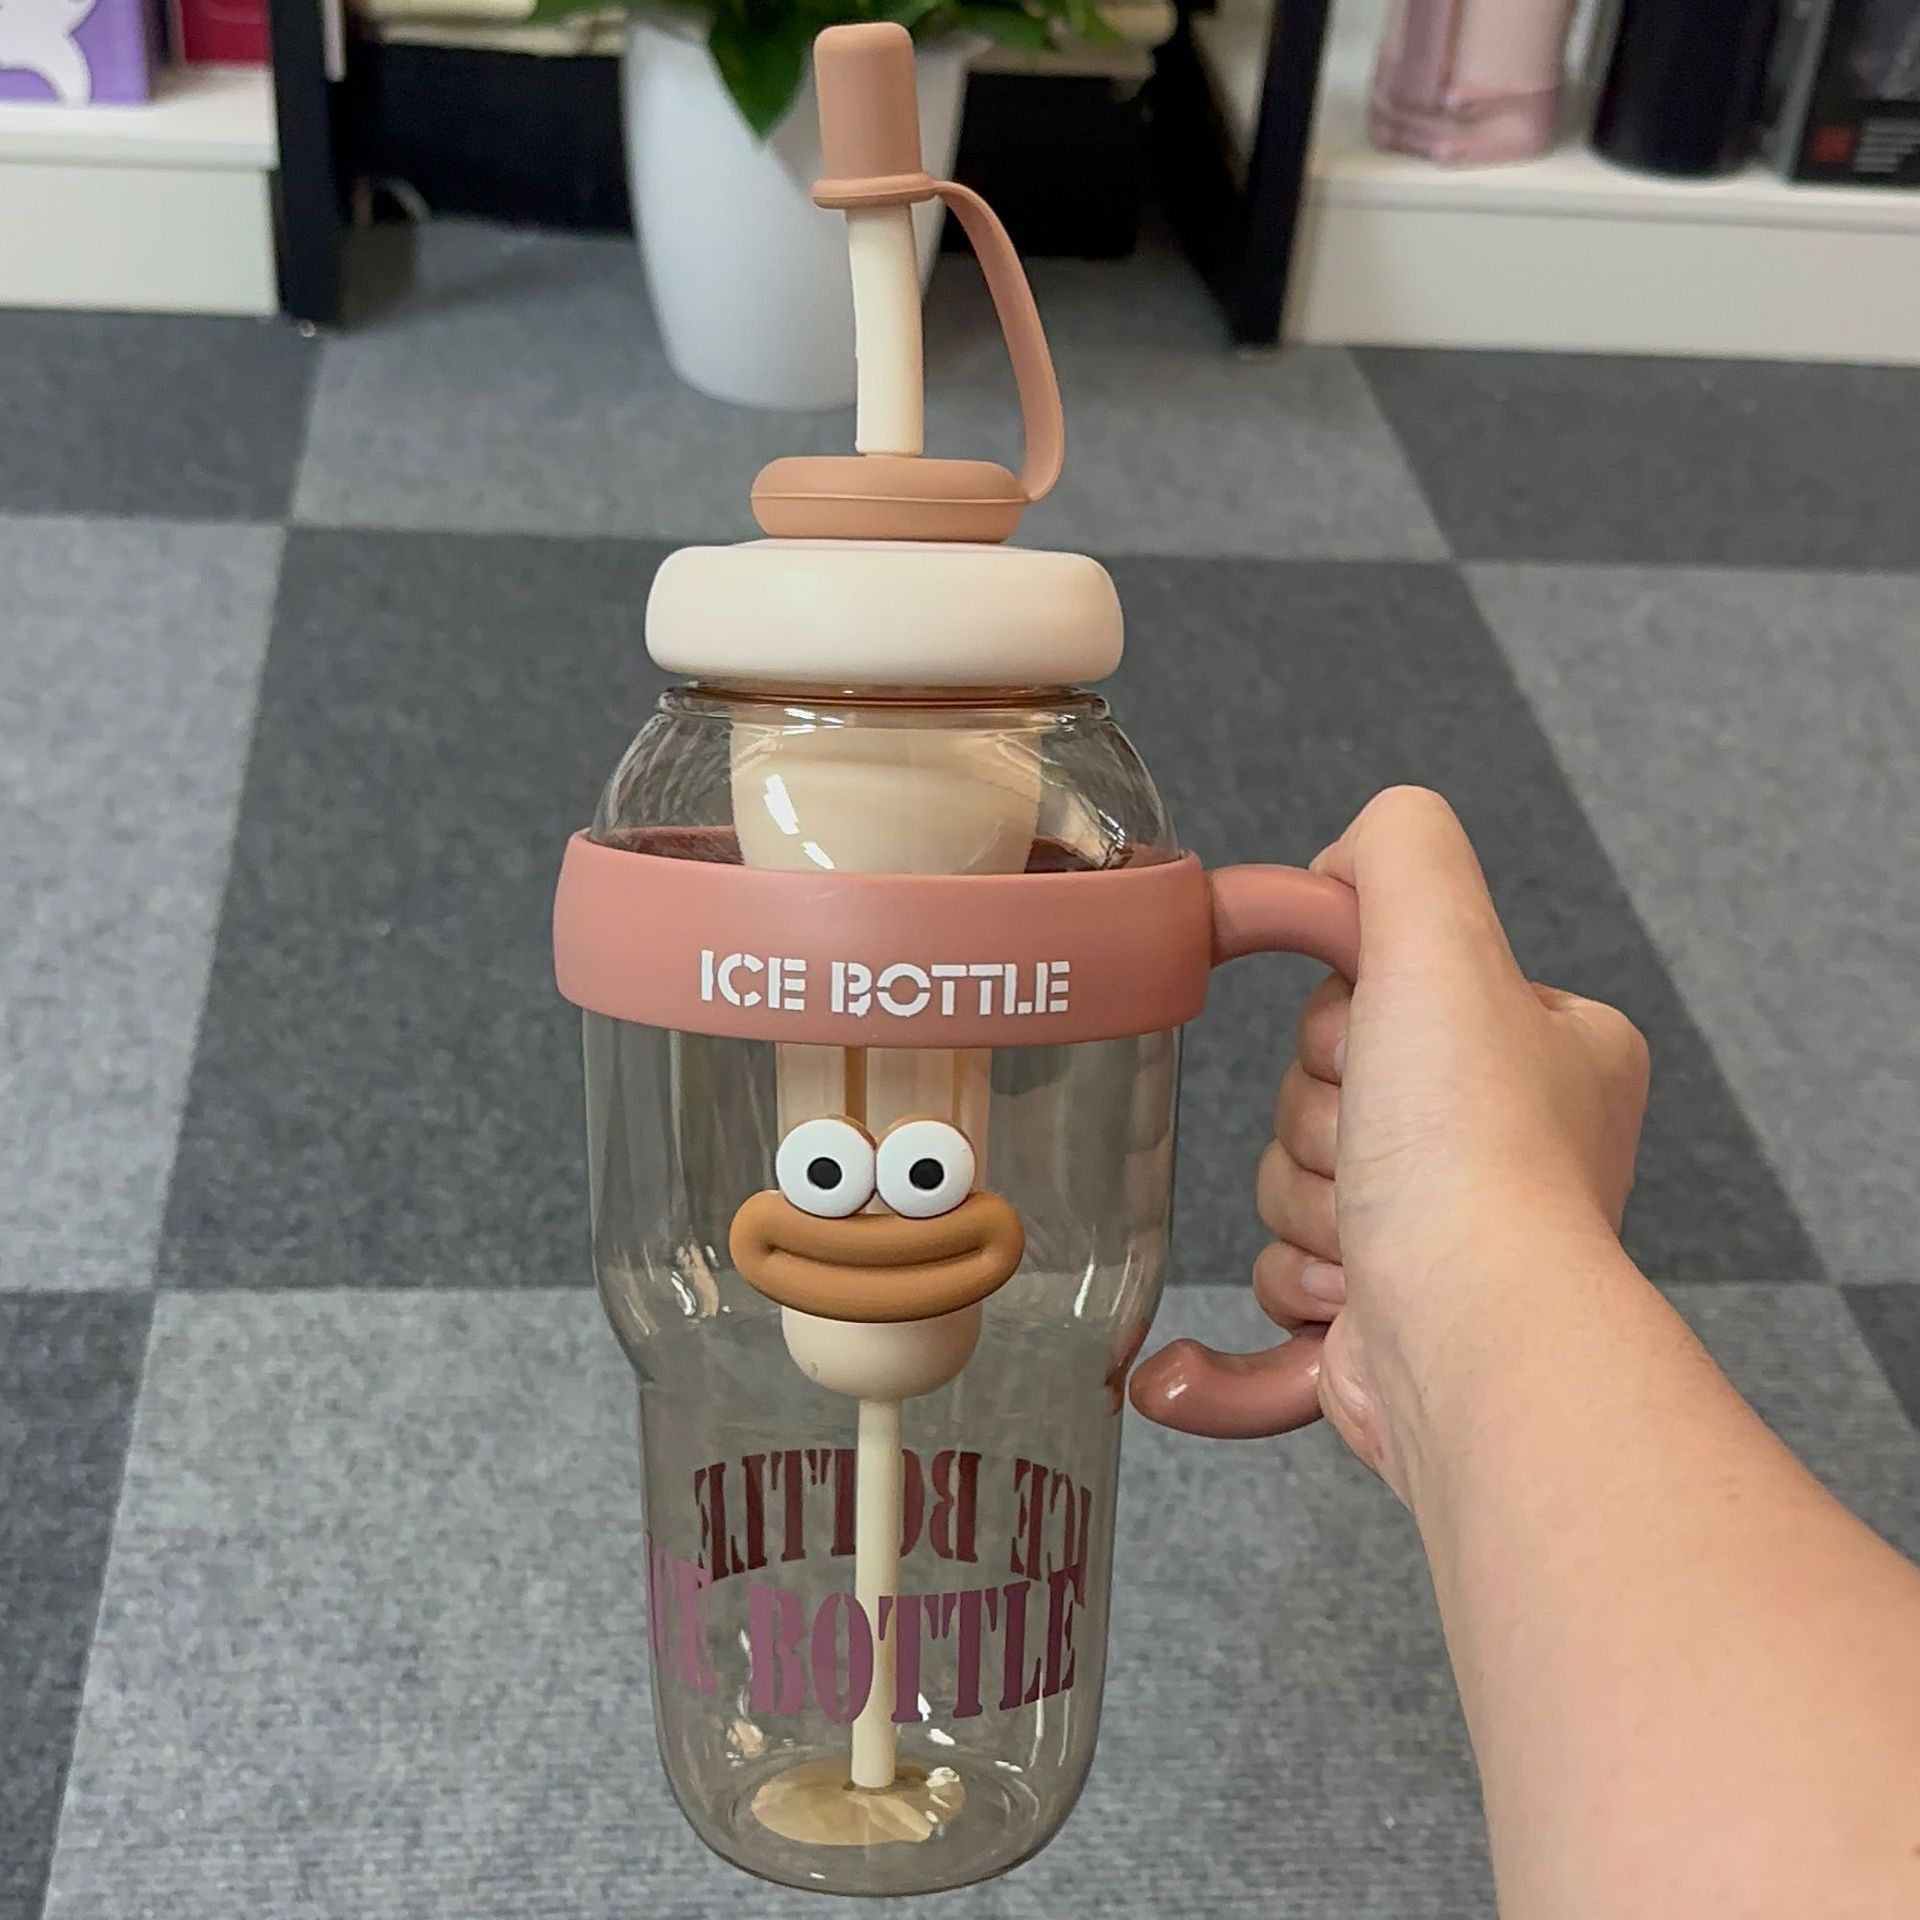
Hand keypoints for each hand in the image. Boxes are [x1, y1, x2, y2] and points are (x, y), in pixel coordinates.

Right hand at [1255, 788, 1649, 1501]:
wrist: (1465, 1338)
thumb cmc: (1472, 1155)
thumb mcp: (1443, 940)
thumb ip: (1399, 848)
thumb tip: (1338, 869)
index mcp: (1549, 1045)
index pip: (1383, 983)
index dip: (1346, 1011)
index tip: (1375, 1043)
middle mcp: (1509, 1133)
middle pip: (1326, 1077)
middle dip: (1322, 1115)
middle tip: (1380, 1144)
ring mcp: (1451, 1222)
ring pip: (1297, 1165)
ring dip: (1308, 1194)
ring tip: (1374, 1229)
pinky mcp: (1390, 1301)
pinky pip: (1287, 1253)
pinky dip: (1298, 1271)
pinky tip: (1348, 1287)